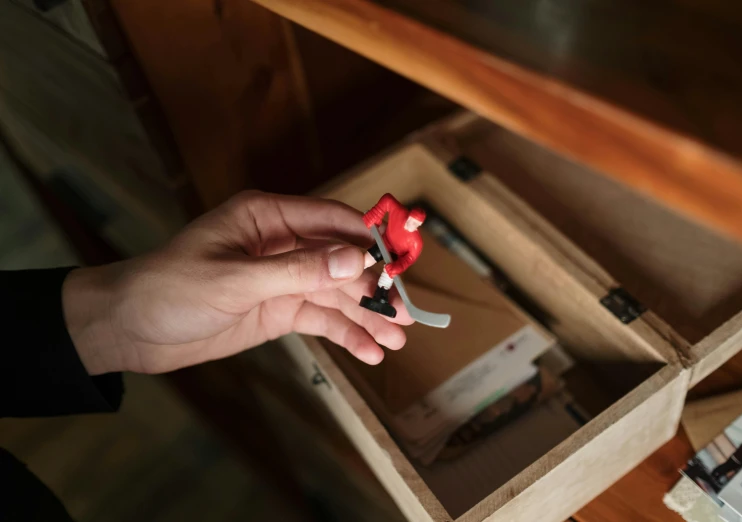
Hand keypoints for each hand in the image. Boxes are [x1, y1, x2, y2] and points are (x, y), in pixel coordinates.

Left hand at [63, 191, 411, 374]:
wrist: (129, 330)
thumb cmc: (170, 289)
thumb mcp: (235, 280)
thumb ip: (298, 271)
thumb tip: (357, 260)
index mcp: (268, 218)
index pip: (332, 220)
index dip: (370, 239)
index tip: (402, 261)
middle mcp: (280, 244)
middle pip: (341, 261)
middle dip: (374, 288)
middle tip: (406, 313)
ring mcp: (280, 279)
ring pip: (335, 294)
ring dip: (366, 316)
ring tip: (398, 340)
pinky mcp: (276, 310)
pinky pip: (319, 319)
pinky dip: (344, 334)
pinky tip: (368, 352)